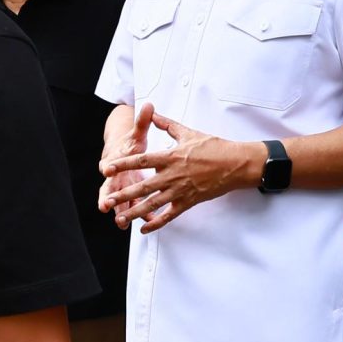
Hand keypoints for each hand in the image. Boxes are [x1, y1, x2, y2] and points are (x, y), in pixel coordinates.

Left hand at [100, 107, 263, 230]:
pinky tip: (144, 229)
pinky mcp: (188, 202)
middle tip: (108, 200)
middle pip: (143, 186)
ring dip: (135, 212)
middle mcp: (172, 175)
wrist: (235, 164)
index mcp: (170, 157)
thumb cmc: (213, 147)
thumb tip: (152, 112)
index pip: (141, 161)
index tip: (107, 169)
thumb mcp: (188, 133)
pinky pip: (169, 215)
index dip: (123, 165)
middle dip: (123, 194)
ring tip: (119, 218)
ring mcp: (180, 190)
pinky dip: (156, 222)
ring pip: (153, 204)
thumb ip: (167, 124)